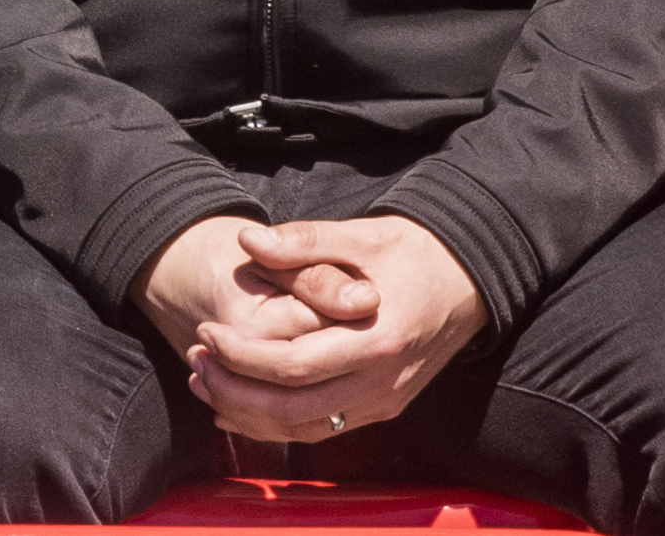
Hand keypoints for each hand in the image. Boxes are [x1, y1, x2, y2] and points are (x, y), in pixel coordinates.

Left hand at [182, 216, 486, 442]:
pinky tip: (243, 409)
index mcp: (375, 338)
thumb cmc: (412, 252)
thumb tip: (248, 240)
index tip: (206, 333)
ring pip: (305, 429)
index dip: (242, 356)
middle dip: (235, 390)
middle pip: (293, 408)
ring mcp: (384, 400)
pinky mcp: (383, 407)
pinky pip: (324, 429)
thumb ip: (303, 241)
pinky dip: (278, 425)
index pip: (294, 366)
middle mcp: (382, 381)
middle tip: (196, 360)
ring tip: (206, 383)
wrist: (468, 280)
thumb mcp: (361, 235)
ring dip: (250, 414)